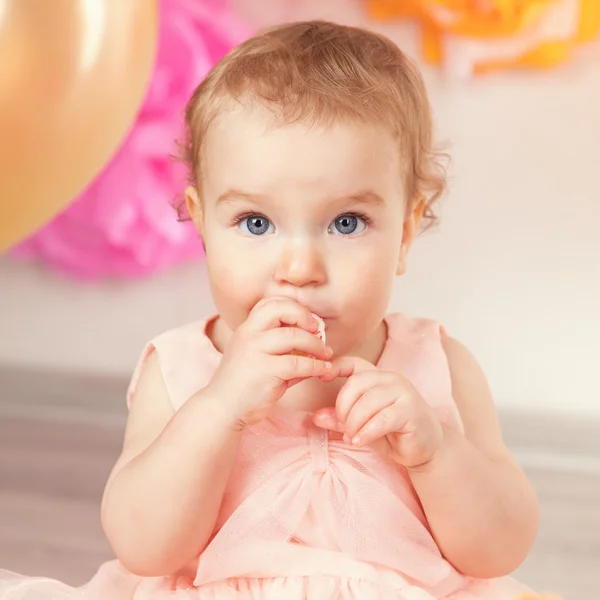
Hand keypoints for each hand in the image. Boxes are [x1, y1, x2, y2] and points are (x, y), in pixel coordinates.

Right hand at [207, 297, 332, 427]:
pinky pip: (298, 363)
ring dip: (316, 344)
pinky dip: (316, 366)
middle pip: (282, 310)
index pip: (270, 303)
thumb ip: (282, 349)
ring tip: (326, 354)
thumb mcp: (258, 358)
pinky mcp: (265, 371)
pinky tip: (323, 370)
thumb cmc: (243, 384)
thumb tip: (315, 344)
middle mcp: (249, 334)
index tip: (308, 321)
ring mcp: (255, 351)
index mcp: (246, 328)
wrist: (222, 409)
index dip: (293, 307)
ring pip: (294, 336)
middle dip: (306, 317)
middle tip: (318, 331)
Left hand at [314, 357, 443, 467]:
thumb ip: (340, 419)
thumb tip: (315, 417)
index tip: (321, 378)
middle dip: (343, 408)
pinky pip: (382, 418)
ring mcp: (403, 392)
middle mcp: (391, 379)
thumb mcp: (361, 425)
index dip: (336, 367)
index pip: (354, 363)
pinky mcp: (411, 410)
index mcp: (377, 377)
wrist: (427, 448)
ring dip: (354, 423)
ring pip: (367, 402)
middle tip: (343, 427)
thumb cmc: (392, 433)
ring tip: (352, 437)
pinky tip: (358, 441)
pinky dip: (366, 431)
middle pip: (356, 384)